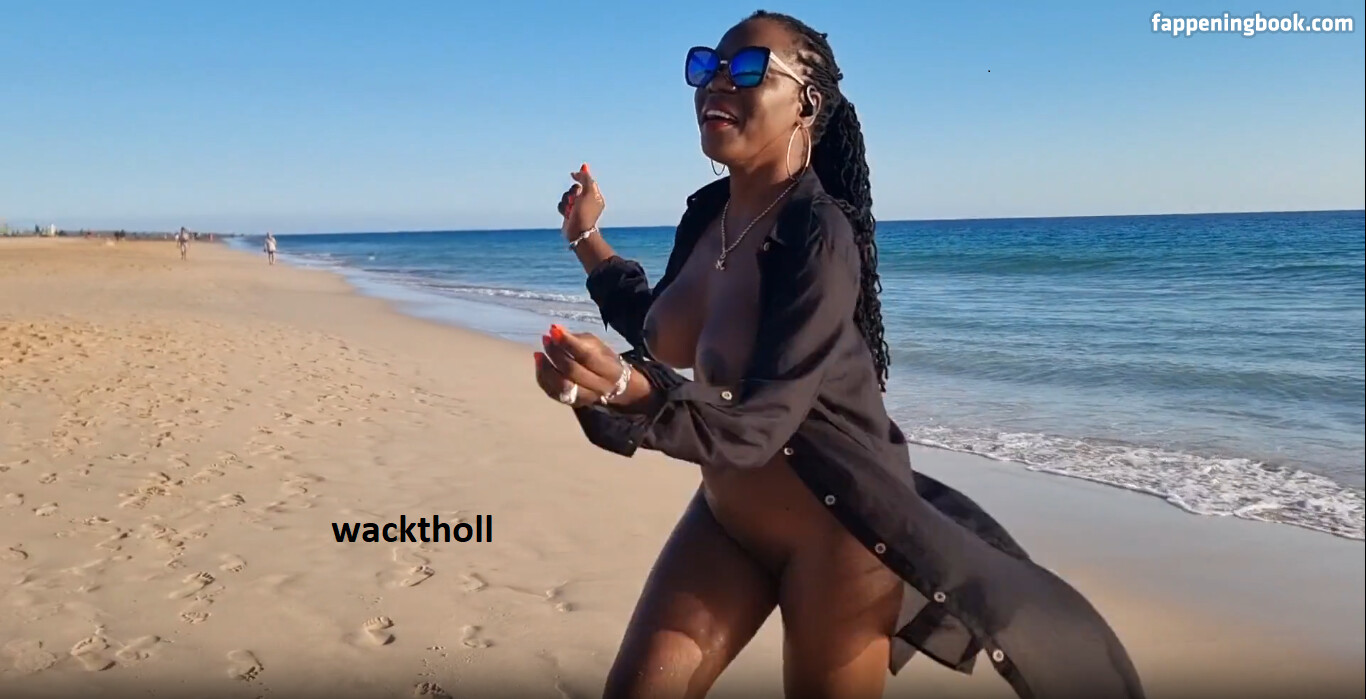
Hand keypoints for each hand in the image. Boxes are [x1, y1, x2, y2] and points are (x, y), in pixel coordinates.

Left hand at [533, 324, 653, 409]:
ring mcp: (585, 398)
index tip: (554, 331)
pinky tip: (540, 364)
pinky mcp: (572, 403)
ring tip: (539, 353)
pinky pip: (552, 391)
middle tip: (546, 339)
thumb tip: (556, 330)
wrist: (612, 385)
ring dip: (546, 367)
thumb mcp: (597, 345)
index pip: (586, 356)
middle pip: (572, 371)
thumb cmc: (602, 359)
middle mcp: (599, 388)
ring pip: (561, 385)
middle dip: (556, 353)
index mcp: (610, 370)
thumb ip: (577, 339)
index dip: (569, 343)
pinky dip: (543, 377)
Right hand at [556, 164, 604, 239]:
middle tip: (576, 199)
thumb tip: (577, 172)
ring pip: (566, 196)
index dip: (581, 177)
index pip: (587, 182)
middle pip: (575, 188)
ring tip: (571, 209)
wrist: (578, 231)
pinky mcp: (569, 214)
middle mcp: (586, 201)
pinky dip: (563, 208)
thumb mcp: (588, 191)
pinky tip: (567, 214)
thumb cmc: (585, 212)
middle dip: (572, 192)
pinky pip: (561, 205)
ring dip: (567, 201)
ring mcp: (577, 208)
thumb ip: (585, 178)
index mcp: (595, 196)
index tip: (574, 173)